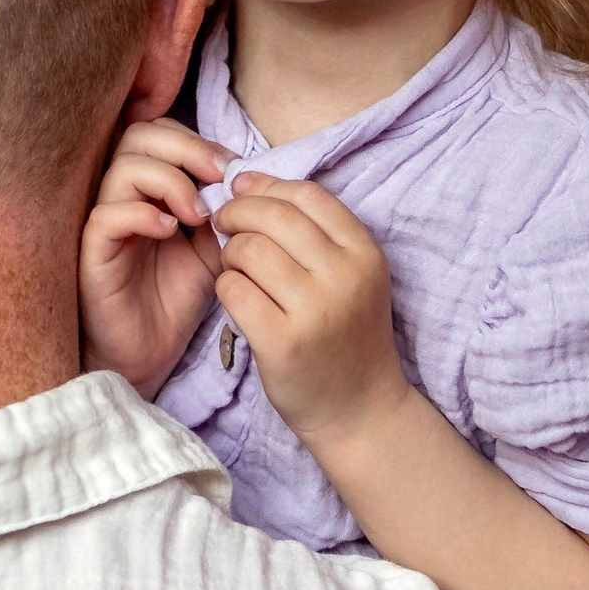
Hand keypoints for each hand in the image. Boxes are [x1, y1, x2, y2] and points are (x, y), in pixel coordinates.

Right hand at [79, 119, 226, 393]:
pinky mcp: (92, 253)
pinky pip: (107, 216)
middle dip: (186, 148)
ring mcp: (104, 222)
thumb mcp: (213, 250)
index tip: (233, 169)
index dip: (197, 141)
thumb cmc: (174, 300)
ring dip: (169, 181)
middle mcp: (122, 195)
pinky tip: (170, 232)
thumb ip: (223, 213)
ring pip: (122, 169)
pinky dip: (142, 215)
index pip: (159, 132)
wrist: (149, 353)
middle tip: (219, 177)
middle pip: (138, 136)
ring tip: (197, 214)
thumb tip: (243, 180)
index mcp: (148, 188)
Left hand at [210, 172, 414, 451]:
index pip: (307, 195)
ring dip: (229, 253)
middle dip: (237, 213)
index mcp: (365, 253)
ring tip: (235, 267)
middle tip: (222, 223)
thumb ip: (311, 231)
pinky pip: (232, 290)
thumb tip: (246, 180)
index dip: (266, 187)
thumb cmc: (345, 334)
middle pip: (272, 217)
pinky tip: (236, 299)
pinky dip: (225, 287)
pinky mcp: (282, 341)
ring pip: (247, 250)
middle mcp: (344, 277)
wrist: (360, 409)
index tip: (241, 191)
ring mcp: (314, 310)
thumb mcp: (350, 276)